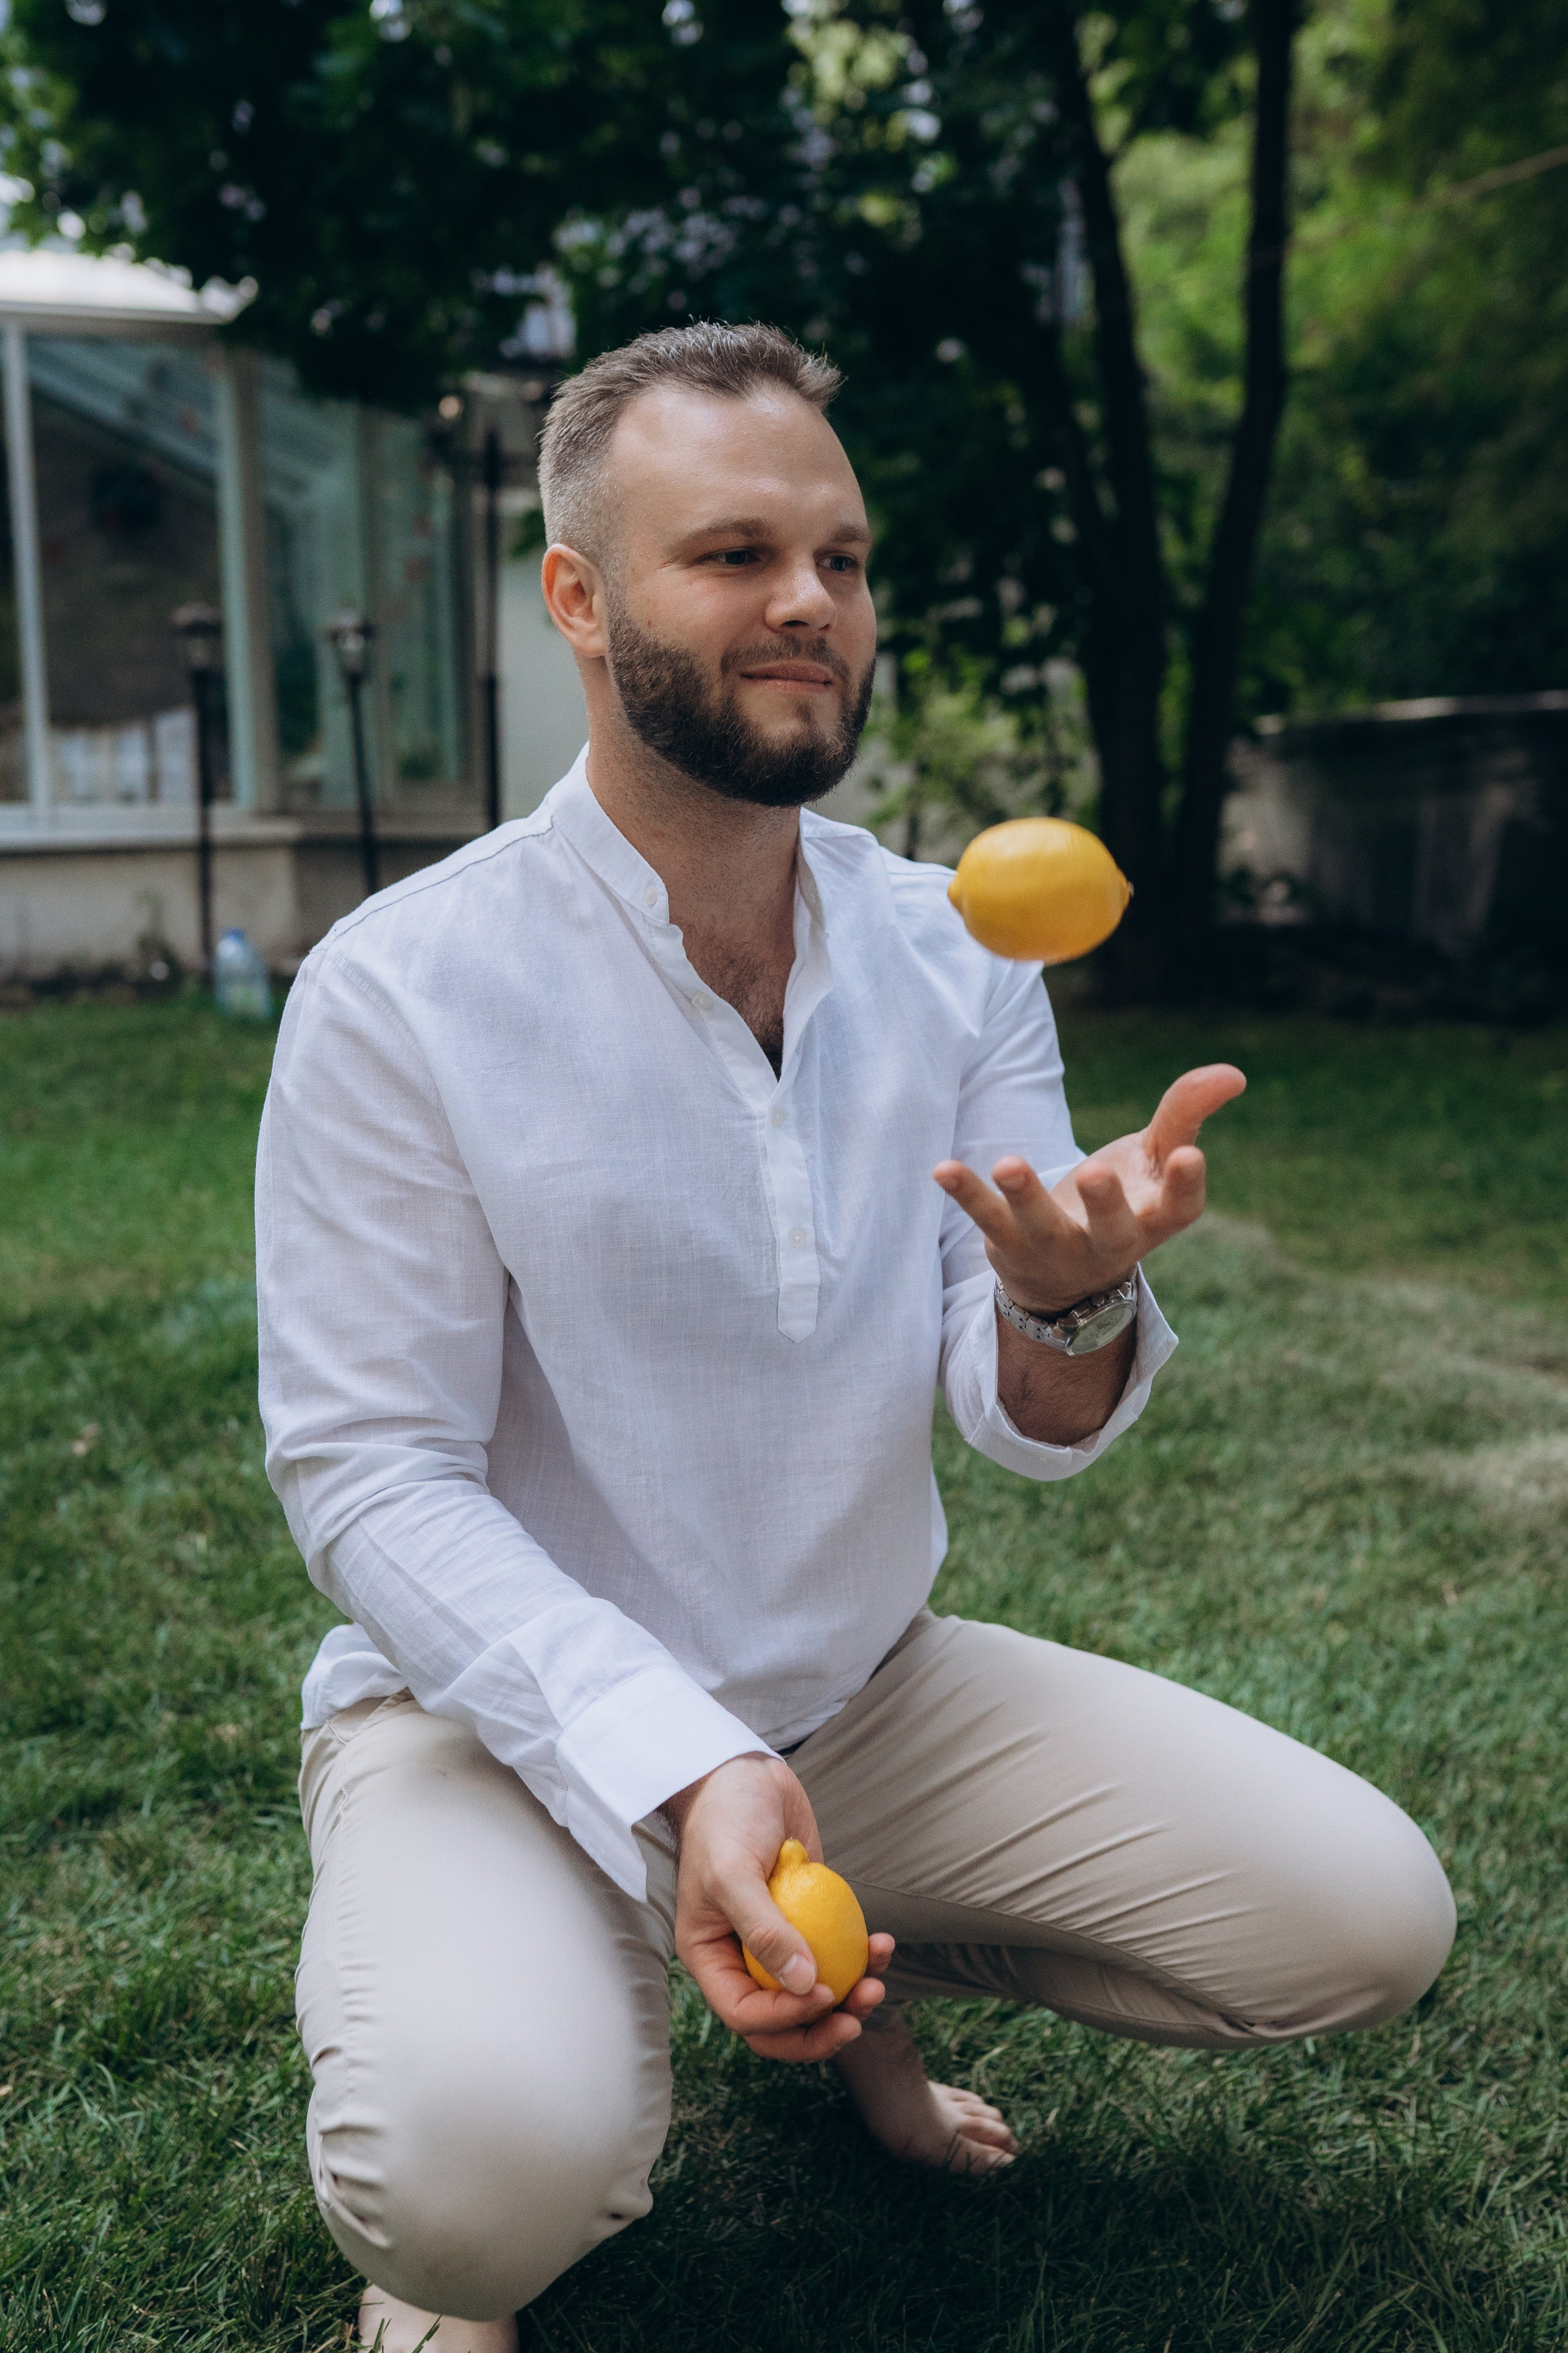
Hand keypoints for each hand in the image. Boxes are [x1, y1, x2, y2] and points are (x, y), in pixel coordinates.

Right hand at [665, 1754, 893, 2061]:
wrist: (747, 1775)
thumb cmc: (725, 1819)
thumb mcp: (733, 1874)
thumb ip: (763, 1931)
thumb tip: (804, 1985)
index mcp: (712, 1958)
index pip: (745, 2014)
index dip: (784, 2020)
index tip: (823, 1994)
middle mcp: (743, 1958)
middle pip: (782, 2018)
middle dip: (821, 2028)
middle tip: (859, 2017)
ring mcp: (779, 1940)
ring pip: (815, 1992)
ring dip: (850, 1997)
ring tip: (878, 1984)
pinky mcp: (810, 1919)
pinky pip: (838, 1953)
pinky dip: (861, 1956)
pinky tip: (882, 1943)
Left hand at [934, 1062, 1245, 1314]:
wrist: (1066, 1277)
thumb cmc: (1123, 1202)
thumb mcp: (1154, 1158)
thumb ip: (1186, 1114)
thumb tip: (1234, 1073)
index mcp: (1154, 1220)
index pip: (1179, 1209)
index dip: (1186, 1186)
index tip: (1191, 1155)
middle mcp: (1108, 1242)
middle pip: (1111, 1229)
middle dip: (1105, 1204)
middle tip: (1097, 1172)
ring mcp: (1056, 1248)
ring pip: (1040, 1227)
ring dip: (1025, 1197)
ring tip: (1008, 1164)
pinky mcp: (1008, 1245)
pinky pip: (985, 1220)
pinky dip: (966, 1193)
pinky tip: (942, 1169)